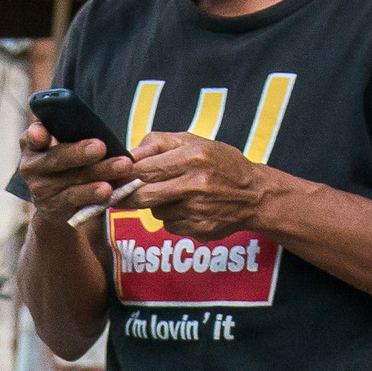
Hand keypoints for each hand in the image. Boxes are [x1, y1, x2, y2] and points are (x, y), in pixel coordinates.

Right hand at [19, 117, 135, 226]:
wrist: (55, 205)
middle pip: (57, 159)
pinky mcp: (55, 209)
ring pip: (72, 181)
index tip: (42, 135)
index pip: (31, 137)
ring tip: (121, 166)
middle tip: (101, 147)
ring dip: (99, 173)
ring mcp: (42, 191)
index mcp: (32, 147)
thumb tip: (96, 134)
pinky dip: (95, 195)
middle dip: (79, 153)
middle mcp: (31, 169)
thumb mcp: (59, 147)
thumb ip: (66, 134)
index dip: (36, 135)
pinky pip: (77, 201)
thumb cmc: (63, 165)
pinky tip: (110, 190)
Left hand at [124, 133, 286, 239]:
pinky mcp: (199, 229)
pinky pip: (170, 225)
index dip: (126, 174)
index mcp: (193, 157)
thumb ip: (158, 144)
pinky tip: (188, 208)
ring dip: (156, 205)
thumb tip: (127, 154)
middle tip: (122, 193)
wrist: (254, 194)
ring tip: (175, 194)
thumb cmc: (221, 163)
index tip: (117, 176)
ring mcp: (198, 210)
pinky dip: (172, 218)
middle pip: (143, 196)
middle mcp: (196, 184)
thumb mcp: (193, 142)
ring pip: (156, 212)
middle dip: (128, 196)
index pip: (145, 169)